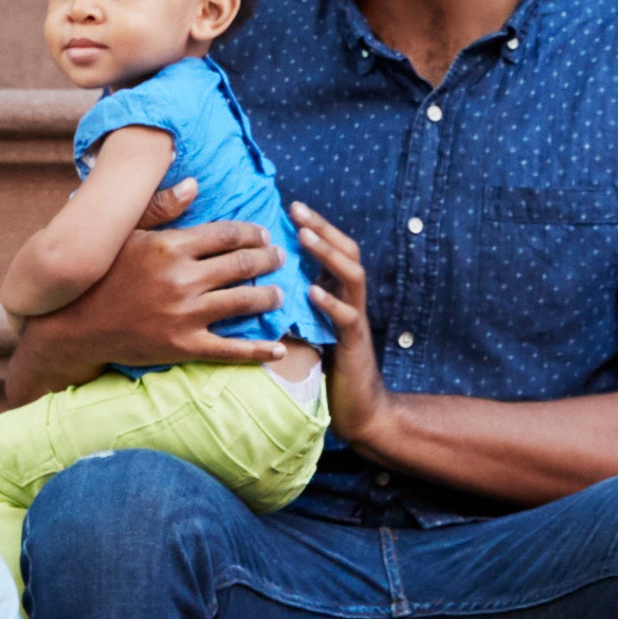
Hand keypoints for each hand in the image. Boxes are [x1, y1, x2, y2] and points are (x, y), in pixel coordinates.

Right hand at [90, 191, 296, 367]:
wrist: (75, 325)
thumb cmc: (100, 275)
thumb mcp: (126, 233)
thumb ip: (161, 207)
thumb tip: (194, 183)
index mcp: (171, 246)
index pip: (227, 234)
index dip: (252, 233)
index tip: (264, 235)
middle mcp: (183, 278)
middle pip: (242, 264)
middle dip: (268, 259)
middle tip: (280, 258)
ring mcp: (185, 314)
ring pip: (243, 301)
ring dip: (269, 296)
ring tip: (279, 293)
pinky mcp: (183, 346)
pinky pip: (231, 350)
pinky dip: (259, 351)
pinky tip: (279, 349)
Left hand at [292, 205, 385, 450]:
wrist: (359, 411)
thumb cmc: (327, 372)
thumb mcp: (306, 331)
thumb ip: (292, 308)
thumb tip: (258, 288)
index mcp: (339, 295)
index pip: (332, 250)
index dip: (315, 227)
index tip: (289, 207)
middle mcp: (351, 301)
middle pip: (346, 252)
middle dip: (321, 228)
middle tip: (296, 208)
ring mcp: (357, 320)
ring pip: (352, 277)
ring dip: (328, 254)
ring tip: (306, 238)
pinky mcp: (355, 344)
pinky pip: (347, 317)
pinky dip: (330, 302)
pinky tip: (313, 291)